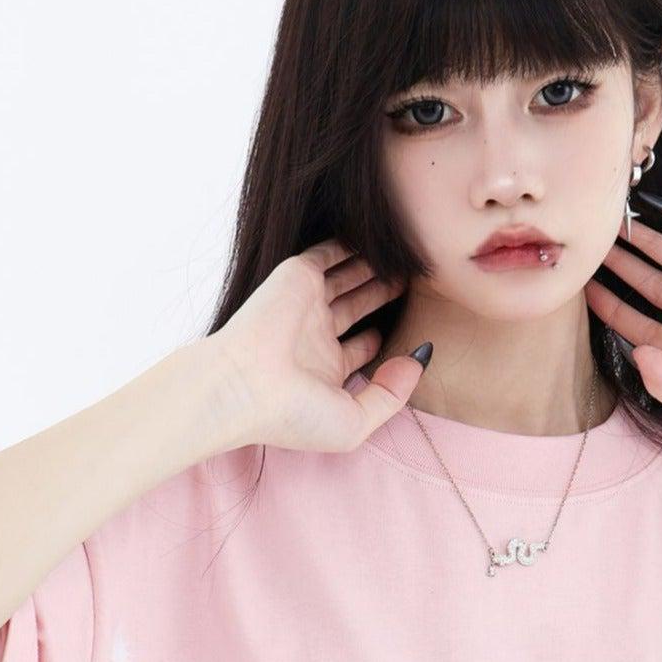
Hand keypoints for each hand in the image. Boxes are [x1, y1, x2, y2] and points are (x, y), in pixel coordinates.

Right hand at [207, 238, 422, 452]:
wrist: (243, 387)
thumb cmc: (294, 415)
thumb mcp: (354, 423)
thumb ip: (393, 395)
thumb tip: (418, 360)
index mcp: (326, 372)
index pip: (362, 348)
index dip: (386, 340)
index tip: (415, 329)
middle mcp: (315, 337)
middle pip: (357, 307)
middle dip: (383, 294)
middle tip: (415, 280)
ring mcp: (306, 306)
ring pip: (346, 279)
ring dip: (372, 268)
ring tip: (405, 256)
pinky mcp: (297, 278)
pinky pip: (327, 254)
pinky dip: (349, 245)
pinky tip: (377, 238)